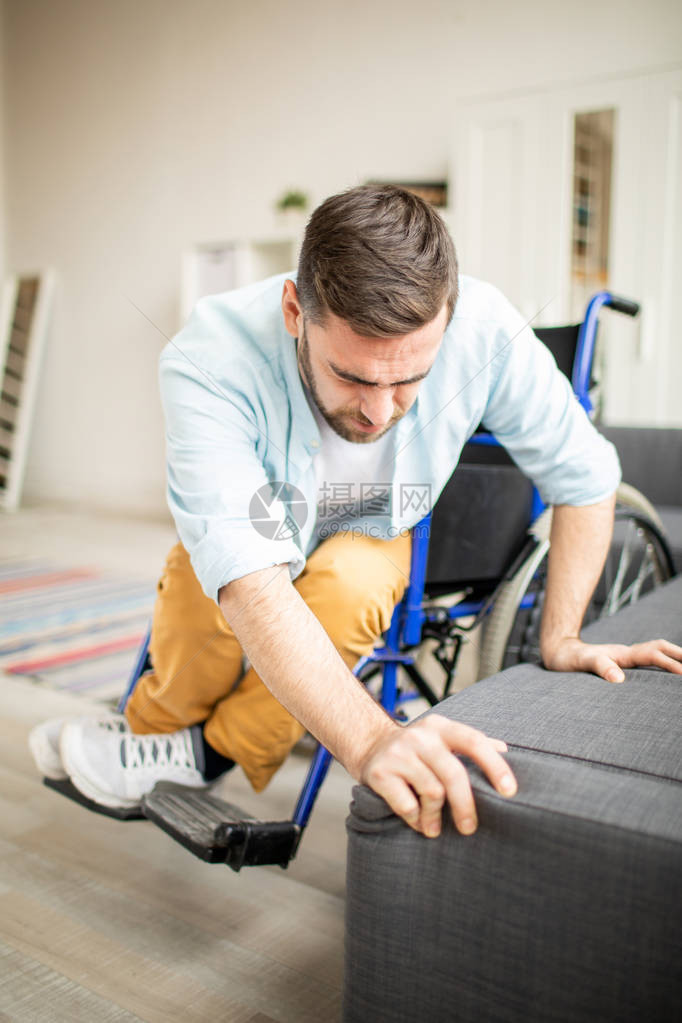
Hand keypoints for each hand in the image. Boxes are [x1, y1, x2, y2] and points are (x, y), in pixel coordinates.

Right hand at [359, 714, 516, 838]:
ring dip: (436, 817)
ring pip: (432, 793)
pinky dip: (416, 820)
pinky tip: (418, 822)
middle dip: (465, 806)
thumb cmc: (416, 749)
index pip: (474, 741)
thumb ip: (471, 744)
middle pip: (453, 774)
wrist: (369, 745)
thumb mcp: (443, 738)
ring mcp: (398, 754)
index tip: (509, 792)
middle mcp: (420, 737)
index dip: (494, 766)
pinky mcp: (380, 773)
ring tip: (435, 828)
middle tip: (469, 828)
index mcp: (441, 727)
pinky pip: (407, 806)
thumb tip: (506, 750)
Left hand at [542, 636, 681, 682]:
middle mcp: (626, 653)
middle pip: (660, 647)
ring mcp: (624, 657)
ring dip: (674, 656)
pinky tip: (666, 672)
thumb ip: (600, 667)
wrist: (557, 652)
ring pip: (656, 652)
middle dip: (680, 654)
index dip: (671, 664)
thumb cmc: (568, 659)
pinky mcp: (621, 662)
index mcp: (622, 654)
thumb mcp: (582, 663)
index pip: (653, 656)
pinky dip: (663, 662)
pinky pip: (648, 660)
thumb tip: (618, 678)